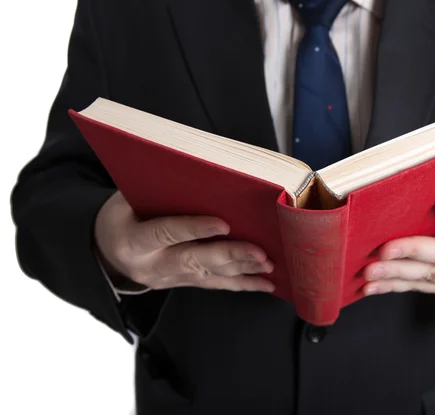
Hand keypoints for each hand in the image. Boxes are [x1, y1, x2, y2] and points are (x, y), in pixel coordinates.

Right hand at [95, 191, 274, 291]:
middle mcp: (151, 265)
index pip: (165, 234)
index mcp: (132, 241)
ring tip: (268, 265)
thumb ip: (156, 192)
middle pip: (194, 260)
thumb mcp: (125, 200)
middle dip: (230, 255)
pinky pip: (215, 285)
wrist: (106, 251)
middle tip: (260, 253)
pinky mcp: (183, 284)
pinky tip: (265, 284)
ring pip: (209, 275)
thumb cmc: (120, 216)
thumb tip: (196, 175)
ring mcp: (168, 279)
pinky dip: (242, 284)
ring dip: (241, 270)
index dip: (193, 229)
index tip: (223, 224)